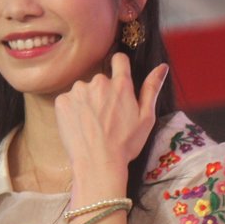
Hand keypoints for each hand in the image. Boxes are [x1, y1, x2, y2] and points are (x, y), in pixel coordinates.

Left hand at [55, 53, 168, 182]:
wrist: (97, 164)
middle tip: (106, 118)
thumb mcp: (146, 118)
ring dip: (87, 102)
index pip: (119, 59)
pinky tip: (79, 126)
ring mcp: (78, 91)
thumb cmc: (125, 144)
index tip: (118, 83)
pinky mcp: (62, 102)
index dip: (120, 68)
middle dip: (103, 94)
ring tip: (92, 125)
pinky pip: (68, 100)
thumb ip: (151, 89)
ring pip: (84, 91)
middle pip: (101, 80)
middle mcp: (98, 82)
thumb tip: (162, 67)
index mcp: (120, 85)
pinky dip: (72, 110)